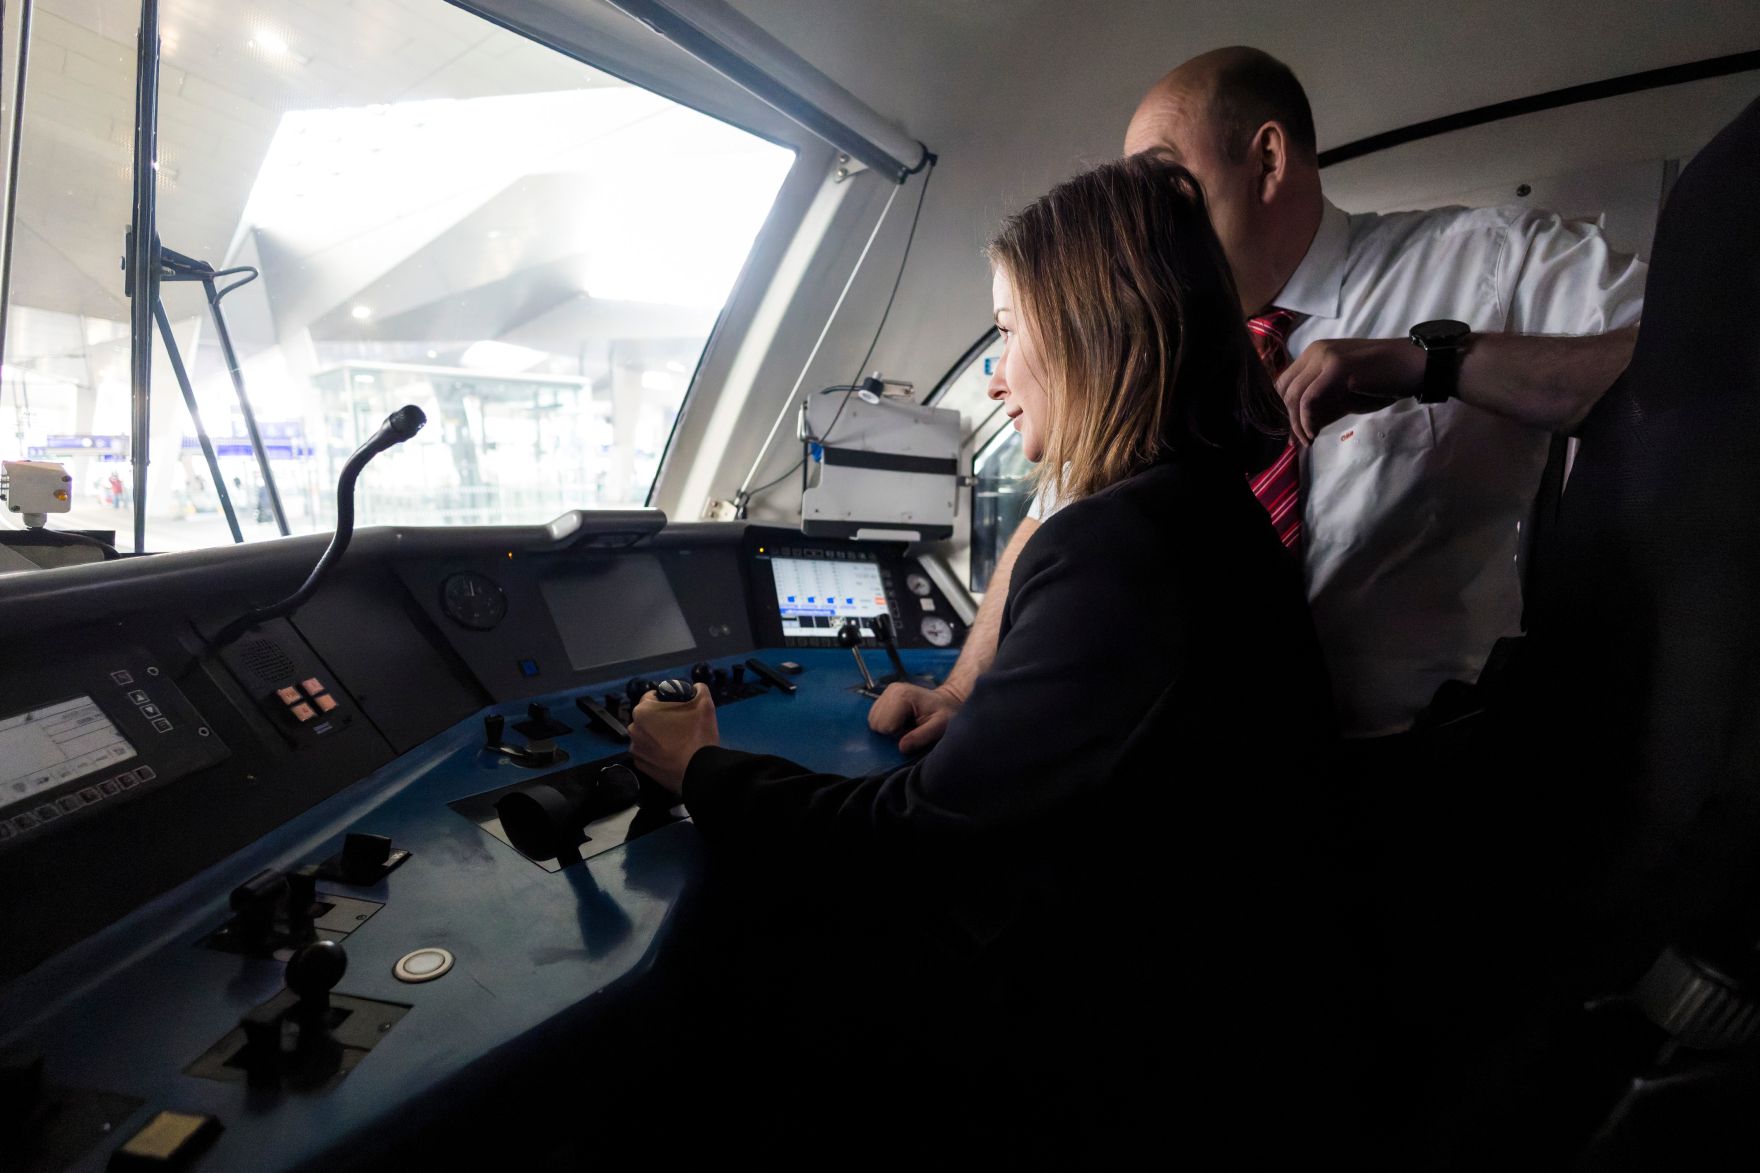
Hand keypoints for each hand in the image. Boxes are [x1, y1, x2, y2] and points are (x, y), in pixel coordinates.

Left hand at [629, 683, 718, 795]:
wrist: (699, 771)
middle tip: (680, 723)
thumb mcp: (704, 704)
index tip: (679, 706)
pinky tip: (671, 754)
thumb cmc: (698, 734)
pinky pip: (647, 753)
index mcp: (643, 711)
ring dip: (657, 735)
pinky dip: (656, 752)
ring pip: (646, 735)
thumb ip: (699, 689)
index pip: (652, 696)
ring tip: (677, 741)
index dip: (666, 699)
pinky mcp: (641, 766)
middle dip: (660, 718)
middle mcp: (633, 729)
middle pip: (647, 717)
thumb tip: (697, 688)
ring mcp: (636, 749)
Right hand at [867, 682, 964, 753]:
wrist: (946, 702)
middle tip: (910, 728)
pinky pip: (875, 717)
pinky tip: (900, 720)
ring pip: (873, 721)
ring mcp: (886, 692)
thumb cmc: (945, 713)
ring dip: (888, 727)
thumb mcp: (939, 727)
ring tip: (906, 724)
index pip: (885, 726)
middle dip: (891, 731)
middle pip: (876, 723)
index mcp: (902, 696)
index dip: (898, 734)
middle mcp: (892, 690)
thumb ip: (921, 737)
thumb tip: (901, 747)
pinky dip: (886, 723)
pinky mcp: (884, 697)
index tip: (913, 729)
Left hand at [1275, 337, 1425, 444]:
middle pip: (1283, 388)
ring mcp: (1325, 356)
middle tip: (1296, 441)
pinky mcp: (1336, 367)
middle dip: (1286, 418)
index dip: (1283, 409)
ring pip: (1294, 395)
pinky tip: (1314, 434)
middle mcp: (1315, 350)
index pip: (1285, 382)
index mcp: (1315, 352)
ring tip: (1307, 441)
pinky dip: (1307, 420)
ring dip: (1296, 423)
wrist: (1414, 367)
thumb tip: (1299, 427)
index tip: (1293, 432)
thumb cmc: (1383, 381)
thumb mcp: (1345, 394)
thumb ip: (1321, 405)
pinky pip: (1309, 398)